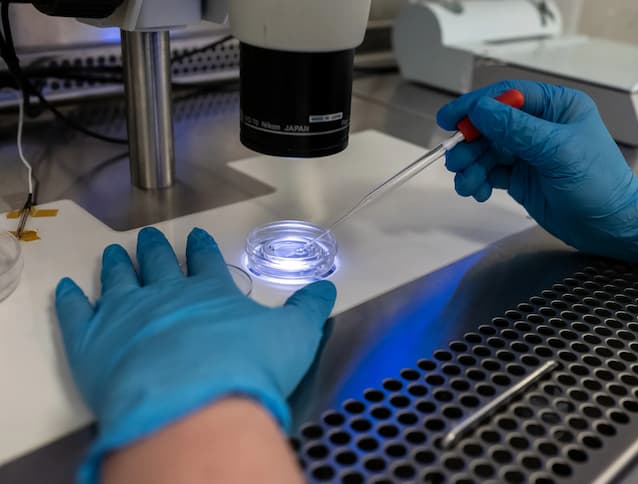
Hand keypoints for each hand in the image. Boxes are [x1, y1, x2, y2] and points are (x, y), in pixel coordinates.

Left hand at [55, 227, 335, 482]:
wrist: (196, 405)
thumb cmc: (247, 369)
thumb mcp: (295, 336)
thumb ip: (309, 310)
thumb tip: (327, 290)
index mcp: (211, 292)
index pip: (207, 262)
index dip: (202, 248)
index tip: (197, 237)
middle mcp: (167, 295)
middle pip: (159, 264)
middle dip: (156, 249)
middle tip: (149, 237)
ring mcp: (126, 315)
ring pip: (119, 280)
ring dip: (119, 265)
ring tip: (117, 253)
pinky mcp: (92, 343)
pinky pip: (76, 313)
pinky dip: (71, 300)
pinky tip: (69, 290)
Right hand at [437, 80, 637, 271]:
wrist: (611, 227)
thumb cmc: (597, 183)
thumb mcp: (557, 151)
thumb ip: (516, 129)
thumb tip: (478, 110)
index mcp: (555, 107)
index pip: (507, 96)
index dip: (475, 106)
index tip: (449, 119)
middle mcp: (539, 125)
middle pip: (490, 125)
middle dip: (470, 143)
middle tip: (456, 162)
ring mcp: (528, 152)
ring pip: (486, 151)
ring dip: (471, 166)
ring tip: (466, 185)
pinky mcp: (520, 177)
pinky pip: (490, 172)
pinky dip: (478, 180)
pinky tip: (477, 192)